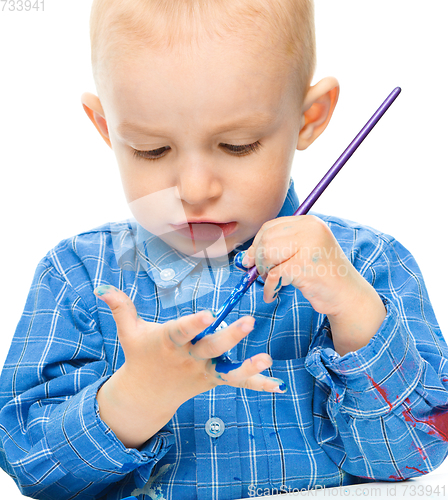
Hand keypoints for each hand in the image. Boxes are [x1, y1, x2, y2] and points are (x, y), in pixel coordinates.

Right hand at [94, 285, 284, 447]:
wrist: (146, 394)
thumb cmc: (140, 355)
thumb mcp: (128, 332)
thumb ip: (121, 308)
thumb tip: (101, 287)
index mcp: (169, 342)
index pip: (181, 331)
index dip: (193, 323)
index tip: (209, 313)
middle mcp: (189, 357)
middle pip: (211, 347)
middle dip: (230, 335)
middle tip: (249, 321)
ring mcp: (203, 371)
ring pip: (228, 369)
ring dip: (248, 366)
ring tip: (267, 359)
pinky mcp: (213, 379)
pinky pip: (236, 382)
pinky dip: (257, 384)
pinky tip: (278, 386)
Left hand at [240, 215, 385, 354]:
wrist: (348, 296)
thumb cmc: (321, 276)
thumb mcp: (301, 254)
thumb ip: (278, 248)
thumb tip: (245, 257)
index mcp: (309, 223)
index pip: (270, 227)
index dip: (256, 245)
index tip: (252, 260)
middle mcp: (311, 230)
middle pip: (266, 240)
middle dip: (259, 260)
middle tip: (261, 275)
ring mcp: (309, 247)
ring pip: (268, 254)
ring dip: (264, 273)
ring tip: (271, 283)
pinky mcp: (305, 267)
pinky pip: (274, 275)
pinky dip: (269, 288)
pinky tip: (272, 295)